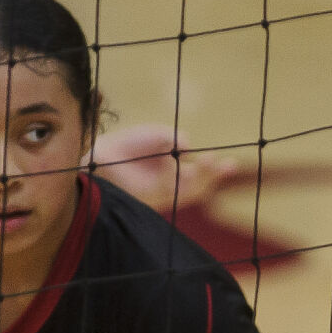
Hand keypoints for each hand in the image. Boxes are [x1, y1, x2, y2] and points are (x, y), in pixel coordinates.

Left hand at [87, 125, 238, 211]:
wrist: (102, 154)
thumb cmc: (128, 144)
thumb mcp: (156, 134)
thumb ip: (173, 137)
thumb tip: (186, 148)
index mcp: (175, 170)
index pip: (200, 174)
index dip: (215, 170)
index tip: (229, 163)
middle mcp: (171, 183)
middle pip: (199, 184)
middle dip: (215, 176)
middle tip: (229, 165)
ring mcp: (161, 192)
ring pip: (189, 191)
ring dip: (203, 180)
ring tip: (212, 163)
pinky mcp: (149, 197)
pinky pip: (168, 189)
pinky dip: (175, 177)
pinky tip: (181, 166)